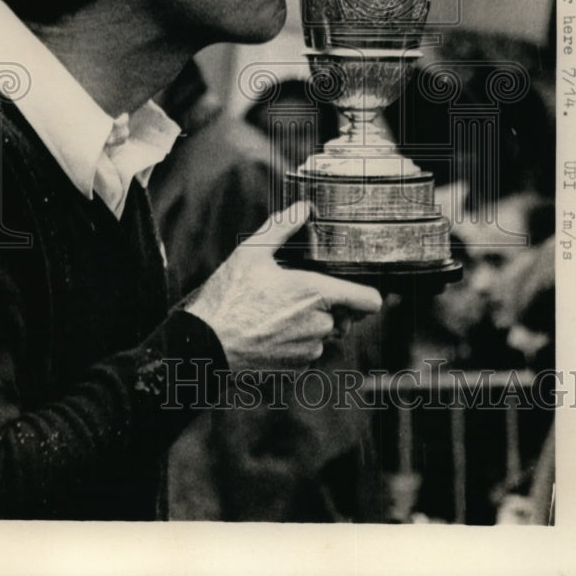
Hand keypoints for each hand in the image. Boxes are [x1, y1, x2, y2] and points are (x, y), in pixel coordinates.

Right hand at [185, 202, 381, 370]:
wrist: (206, 343)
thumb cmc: (228, 297)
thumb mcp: (252, 252)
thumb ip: (282, 226)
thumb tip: (304, 207)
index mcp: (316, 294)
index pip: (369, 301)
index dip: (364, 292)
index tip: (353, 287)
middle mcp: (319, 325)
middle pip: (345, 316)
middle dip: (330, 306)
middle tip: (300, 294)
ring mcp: (308, 350)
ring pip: (325, 334)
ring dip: (312, 324)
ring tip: (280, 312)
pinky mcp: (295, 368)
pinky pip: (308, 352)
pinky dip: (297, 342)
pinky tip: (272, 331)